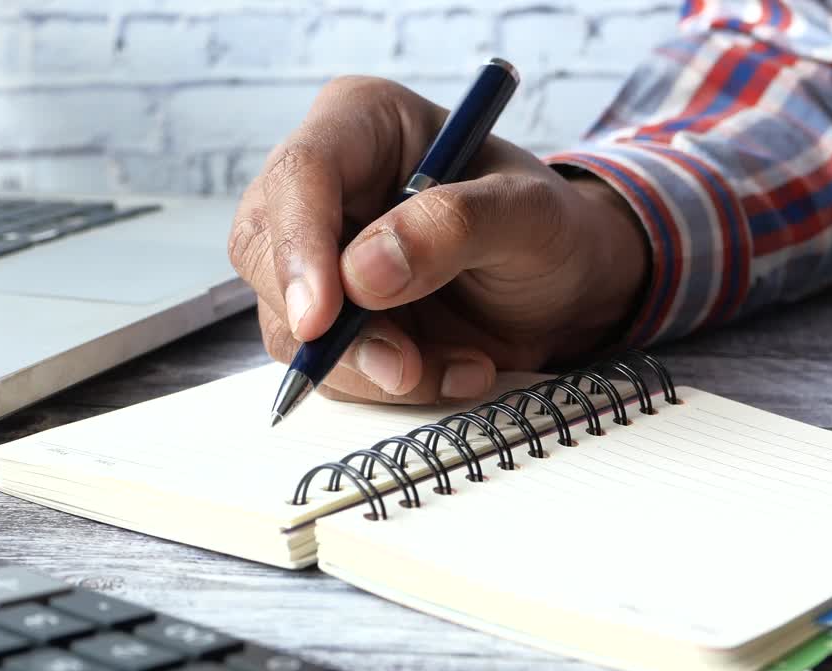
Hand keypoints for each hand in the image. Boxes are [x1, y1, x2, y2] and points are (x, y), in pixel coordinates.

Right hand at [228, 76, 648, 403]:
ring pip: (288, 322)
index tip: (323, 317)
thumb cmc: (548, 228)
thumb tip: (362, 274)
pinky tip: (451, 370)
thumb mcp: (529, 213)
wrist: (566, 290)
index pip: (299, 174)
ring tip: (457, 365)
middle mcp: (324, 186)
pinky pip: (325, 366)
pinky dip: (387, 385)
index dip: (300, 246)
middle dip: (326, 324)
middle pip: (265, 251)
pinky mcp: (327, 317)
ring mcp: (318, 256)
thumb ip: (454, 226)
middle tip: (401, 364)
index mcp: (361, 123)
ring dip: (369, 366)